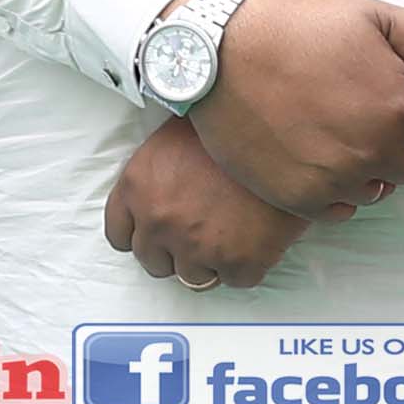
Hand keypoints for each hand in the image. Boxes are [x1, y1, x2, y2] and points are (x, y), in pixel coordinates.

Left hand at [101, 121, 306, 289]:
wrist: (284, 129)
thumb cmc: (233, 123)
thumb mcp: (176, 135)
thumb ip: (157, 174)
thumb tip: (160, 194)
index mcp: (138, 186)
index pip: (119, 234)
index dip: (142, 235)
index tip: (156, 234)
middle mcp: (159, 220)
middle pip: (152, 261)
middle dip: (174, 252)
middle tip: (199, 234)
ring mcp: (196, 245)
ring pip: (192, 277)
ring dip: (209, 262)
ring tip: (231, 233)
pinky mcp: (237, 262)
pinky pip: (236, 280)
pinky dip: (247, 265)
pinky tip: (257, 237)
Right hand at [183, 0, 403, 217]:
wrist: (221, 53)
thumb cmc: (297, 28)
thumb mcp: (374, 14)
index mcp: (399, 108)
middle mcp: (372, 152)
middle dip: (403, 144)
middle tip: (368, 116)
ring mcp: (334, 180)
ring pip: (378, 191)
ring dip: (370, 169)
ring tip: (340, 136)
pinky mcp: (298, 197)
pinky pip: (340, 211)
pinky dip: (337, 190)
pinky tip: (320, 159)